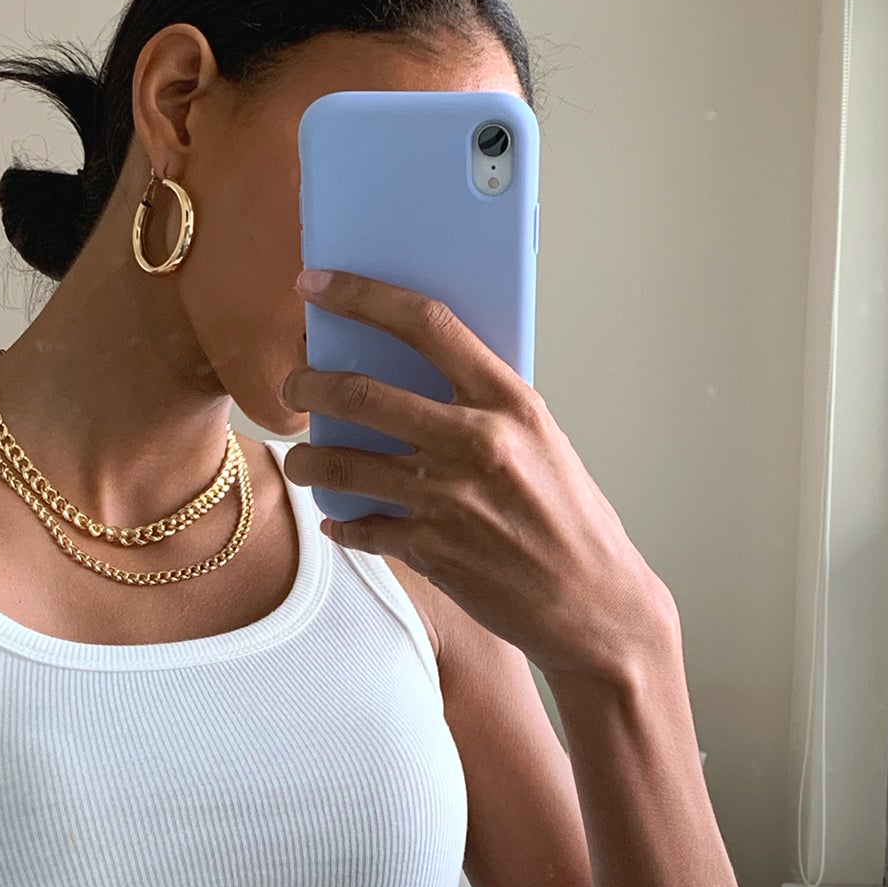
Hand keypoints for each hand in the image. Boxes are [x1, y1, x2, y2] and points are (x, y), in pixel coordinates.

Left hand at [281, 268, 677, 681]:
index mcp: (509, 401)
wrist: (595, 603)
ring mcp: (450, 500)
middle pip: (362, 393)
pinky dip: (344, 523)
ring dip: (308, 460)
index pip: (427, 323)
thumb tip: (414, 375)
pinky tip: (340, 520)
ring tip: (302, 459)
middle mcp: (478, 442)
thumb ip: (483, 407)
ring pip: (344, 463)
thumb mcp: (540, 441)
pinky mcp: (432, 552)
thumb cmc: (570, 518)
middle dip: (308, 385)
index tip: (315, 283)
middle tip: (292, 387)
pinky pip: (361, 527)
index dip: (361, 296)